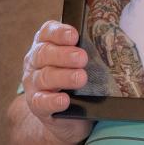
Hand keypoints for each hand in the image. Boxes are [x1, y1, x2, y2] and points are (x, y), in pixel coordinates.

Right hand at [21, 20, 92, 144]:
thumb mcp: (78, 59)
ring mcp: (33, 83)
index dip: (59, 33)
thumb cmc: (75, 75)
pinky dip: (52, 101)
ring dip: (63, 77)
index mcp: (46, 43)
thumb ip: (86, 47)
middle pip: (44, 54)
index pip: (47, 32)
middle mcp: (35, 61)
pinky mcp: (36, 105)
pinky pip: (41, 102)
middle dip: (64, 55)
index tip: (74, 36)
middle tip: (82, 58)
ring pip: (44, 77)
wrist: (68, 112)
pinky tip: (64, 100)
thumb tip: (110, 41)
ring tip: (80, 78)